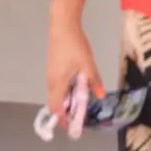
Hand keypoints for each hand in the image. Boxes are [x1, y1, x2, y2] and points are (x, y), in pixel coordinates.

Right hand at [45, 17, 102, 136]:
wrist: (62, 26)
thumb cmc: (74, 46)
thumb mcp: (88, 65)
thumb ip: (93, 81)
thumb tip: (100, 96)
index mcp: (57, 84)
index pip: (56, 108)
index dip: (63, 119)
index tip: (73, 125)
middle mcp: (50, 82)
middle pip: (54, 103)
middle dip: (65, 112)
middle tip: (79, 115)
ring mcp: (50, 74)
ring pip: (56, 94)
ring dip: (66, 100)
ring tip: (80, 103)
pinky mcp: (52, 68)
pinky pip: (57, 86)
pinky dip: (65, 91)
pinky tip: (76, 87)